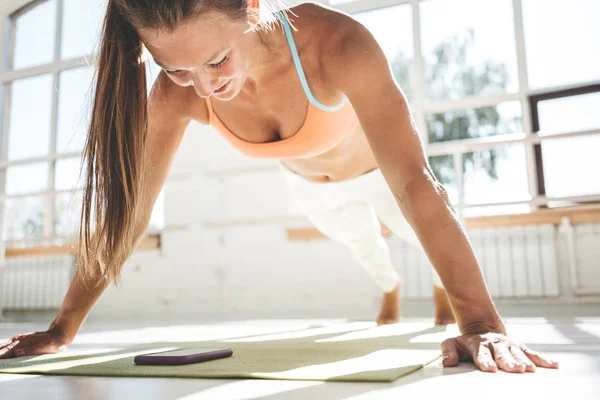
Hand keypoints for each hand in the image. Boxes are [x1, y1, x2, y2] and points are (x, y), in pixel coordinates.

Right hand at [0, 326, 70, 358]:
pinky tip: (0, 352)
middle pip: (1, 350)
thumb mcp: (46, 347)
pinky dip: (1, 349)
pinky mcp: (19, 340)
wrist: (59, 333)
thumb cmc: (54, 342)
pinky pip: (7, 345)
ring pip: (3, 346)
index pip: (5, 353)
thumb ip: (32, 350)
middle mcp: (18, 341)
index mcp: (22, 344)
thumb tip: (17, 353)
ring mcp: (18, 340)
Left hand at [441, 331, 558, 372]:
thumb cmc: (466, 343)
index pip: (481, 354)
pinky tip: (554, 365)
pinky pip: (532, 353)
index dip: (485, 361)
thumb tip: (446, 362)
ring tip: (531, 370)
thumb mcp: (453, 344)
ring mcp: (508, 345)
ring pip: (518, 353)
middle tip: (516, 369)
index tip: (490, 369)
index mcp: (478, 345)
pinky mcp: (519, 347)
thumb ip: (448, 351)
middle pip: (502, 353)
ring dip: (525, 361)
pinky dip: (543, 359)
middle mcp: (495, 344)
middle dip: (509, 361)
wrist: (481, 329)